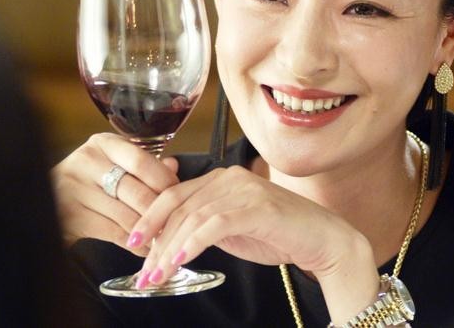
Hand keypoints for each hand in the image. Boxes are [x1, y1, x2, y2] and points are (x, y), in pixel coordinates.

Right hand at [51, 133, 179, 255]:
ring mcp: (73, 189)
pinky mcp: (68, 217)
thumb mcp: (115, 163)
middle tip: (176, 222)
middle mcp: (86, 162)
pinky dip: (133, 243)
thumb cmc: (91, 180)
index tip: (178, 195)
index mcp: (103, 144)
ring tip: (165, 237)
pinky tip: (144, 248)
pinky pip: (112, 233)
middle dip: (159, 211)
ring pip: (126, 215)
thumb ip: (145, 165)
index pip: (142, 161)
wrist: (43, 200)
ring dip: (149, 230)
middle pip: (135, 191)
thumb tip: (173, 166)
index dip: (165, 180)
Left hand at [130, 166, 379, 321]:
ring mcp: (245, 190)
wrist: (321, 239)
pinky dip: (193, 243)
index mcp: (222, 178)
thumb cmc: (278, 234)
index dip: (149, 218)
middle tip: (143, 273)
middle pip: (179, 206)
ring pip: (193, 217)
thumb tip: (168, 239)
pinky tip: (180, 262)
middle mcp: (231, 177)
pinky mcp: (257, 207)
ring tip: (157, 277)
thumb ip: (205, 224)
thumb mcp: (232, 228)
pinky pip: (215, 224)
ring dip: (169, 250)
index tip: (132, 243)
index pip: (174, 194)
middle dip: (155, 242)